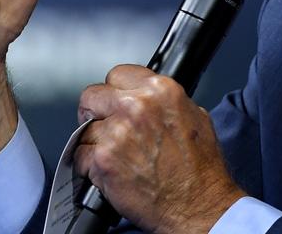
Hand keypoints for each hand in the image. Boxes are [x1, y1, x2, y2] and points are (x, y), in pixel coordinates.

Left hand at [74, 65, 245, 233]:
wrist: (199, 206)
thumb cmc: (201, 170)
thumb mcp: (195, 117)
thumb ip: (164, 102)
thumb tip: (146, 98)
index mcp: (160, 91)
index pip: (117, 74)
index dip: (114, 91)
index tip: (113, 102)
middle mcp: (136, 107)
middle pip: (92, 96)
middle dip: (95, 112)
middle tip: (104, 127)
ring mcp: (117, 132)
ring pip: (85, 129)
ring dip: (94, 143)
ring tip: (115, 158)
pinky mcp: (103, 160)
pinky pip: (80, 157)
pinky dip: (89, 168)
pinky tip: (108, 173)